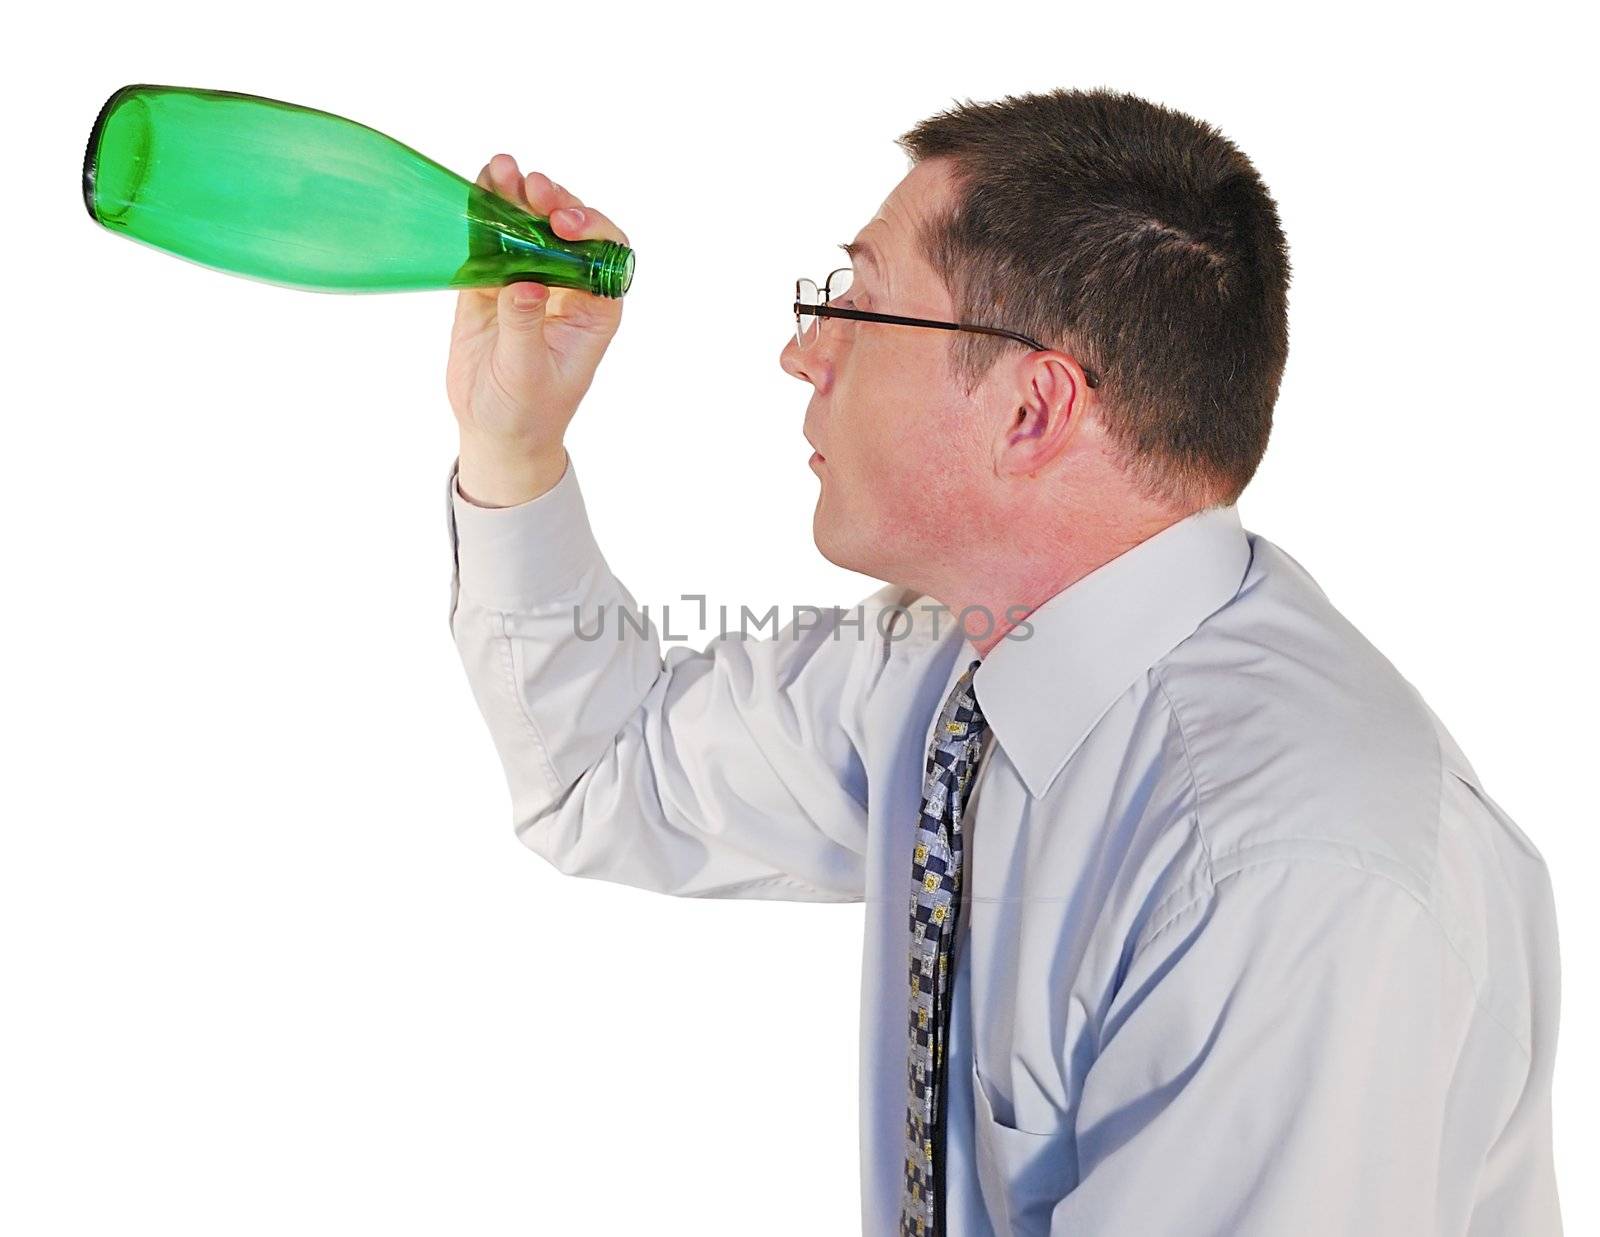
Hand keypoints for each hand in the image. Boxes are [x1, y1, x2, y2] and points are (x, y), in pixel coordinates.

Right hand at [446, 154, 629, 505]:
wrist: (496, 433)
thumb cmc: (526, 413)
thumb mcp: (526, 375)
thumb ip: (524, 328)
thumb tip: (524, 284)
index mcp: (594, 309)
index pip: (606, 255)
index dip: (590, 229)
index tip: (562, 222)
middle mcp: (567, 288)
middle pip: (568, 230)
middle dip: (551, 202)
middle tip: (528, 187)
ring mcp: (530, 281)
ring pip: (530, 227)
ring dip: (517, 197)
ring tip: (500, 169)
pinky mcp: (493, 284)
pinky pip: (491, 242)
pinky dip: (485, 215)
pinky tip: (476, 188)